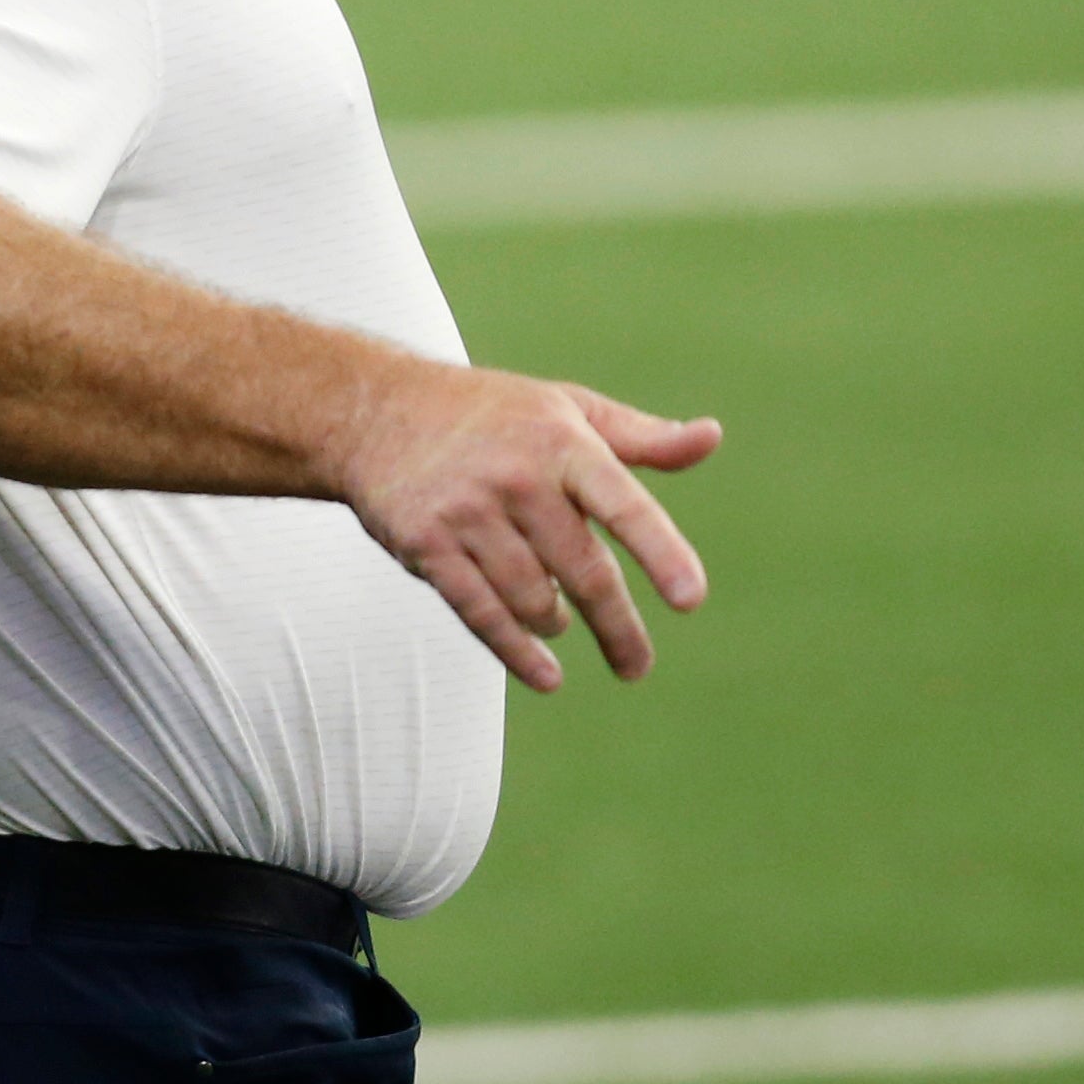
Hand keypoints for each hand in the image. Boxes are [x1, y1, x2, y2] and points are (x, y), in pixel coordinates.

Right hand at [339, 367, 719, 691]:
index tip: (690, 600)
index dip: (659, 551)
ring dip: (556, 623)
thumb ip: (640, 437)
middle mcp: (516, 476)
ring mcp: (467, 511)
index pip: (621, 502)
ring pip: (532, 598)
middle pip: (582, 570)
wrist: (373, 411)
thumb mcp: (566, 409)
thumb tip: (710, 438)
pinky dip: (516, 652)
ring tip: (563, 623)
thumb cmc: (490, 414)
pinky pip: (480, 613)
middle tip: (637, 666)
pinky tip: (545, 674)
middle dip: (616, 627)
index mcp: (561, 441)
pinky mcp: (425, 543)